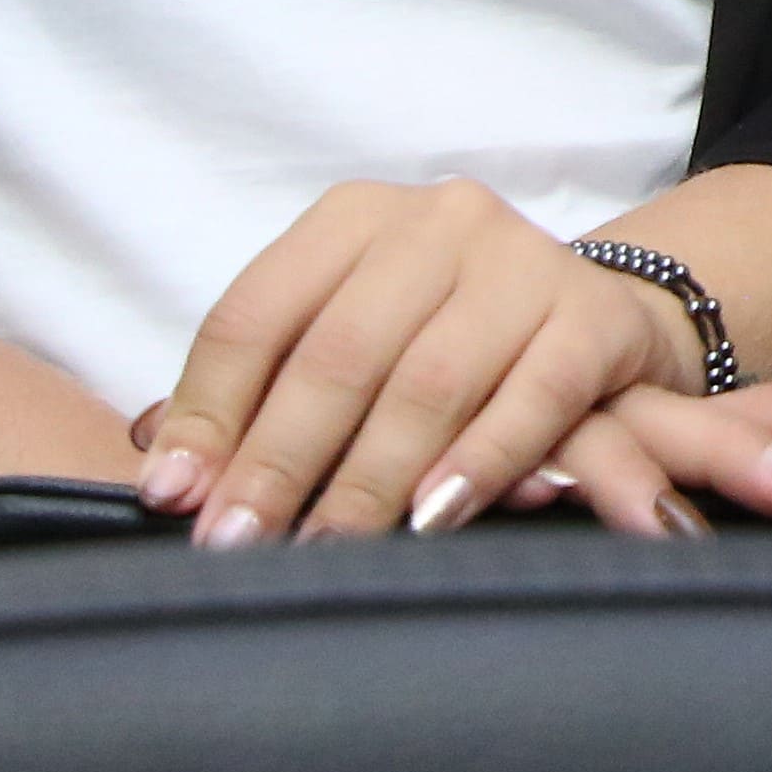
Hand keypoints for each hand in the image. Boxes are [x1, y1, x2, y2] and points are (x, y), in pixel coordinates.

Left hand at [132, 179, 771, 547]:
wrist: (600, 324)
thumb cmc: (444, 349)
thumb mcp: (349, 347)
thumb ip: (260, 401)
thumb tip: (171, 479)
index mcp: (355, 220)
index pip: (258, 312)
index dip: (208, 411)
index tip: (175, 499)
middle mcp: (438, 222)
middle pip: (339, 351)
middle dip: (279, 460)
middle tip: (238, 544)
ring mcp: (524, 261)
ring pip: (429, 380)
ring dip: (367, 480)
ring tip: (324, 551)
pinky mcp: (595, 316)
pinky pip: (532, 398)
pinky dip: (476, 464)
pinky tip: (431, 520)